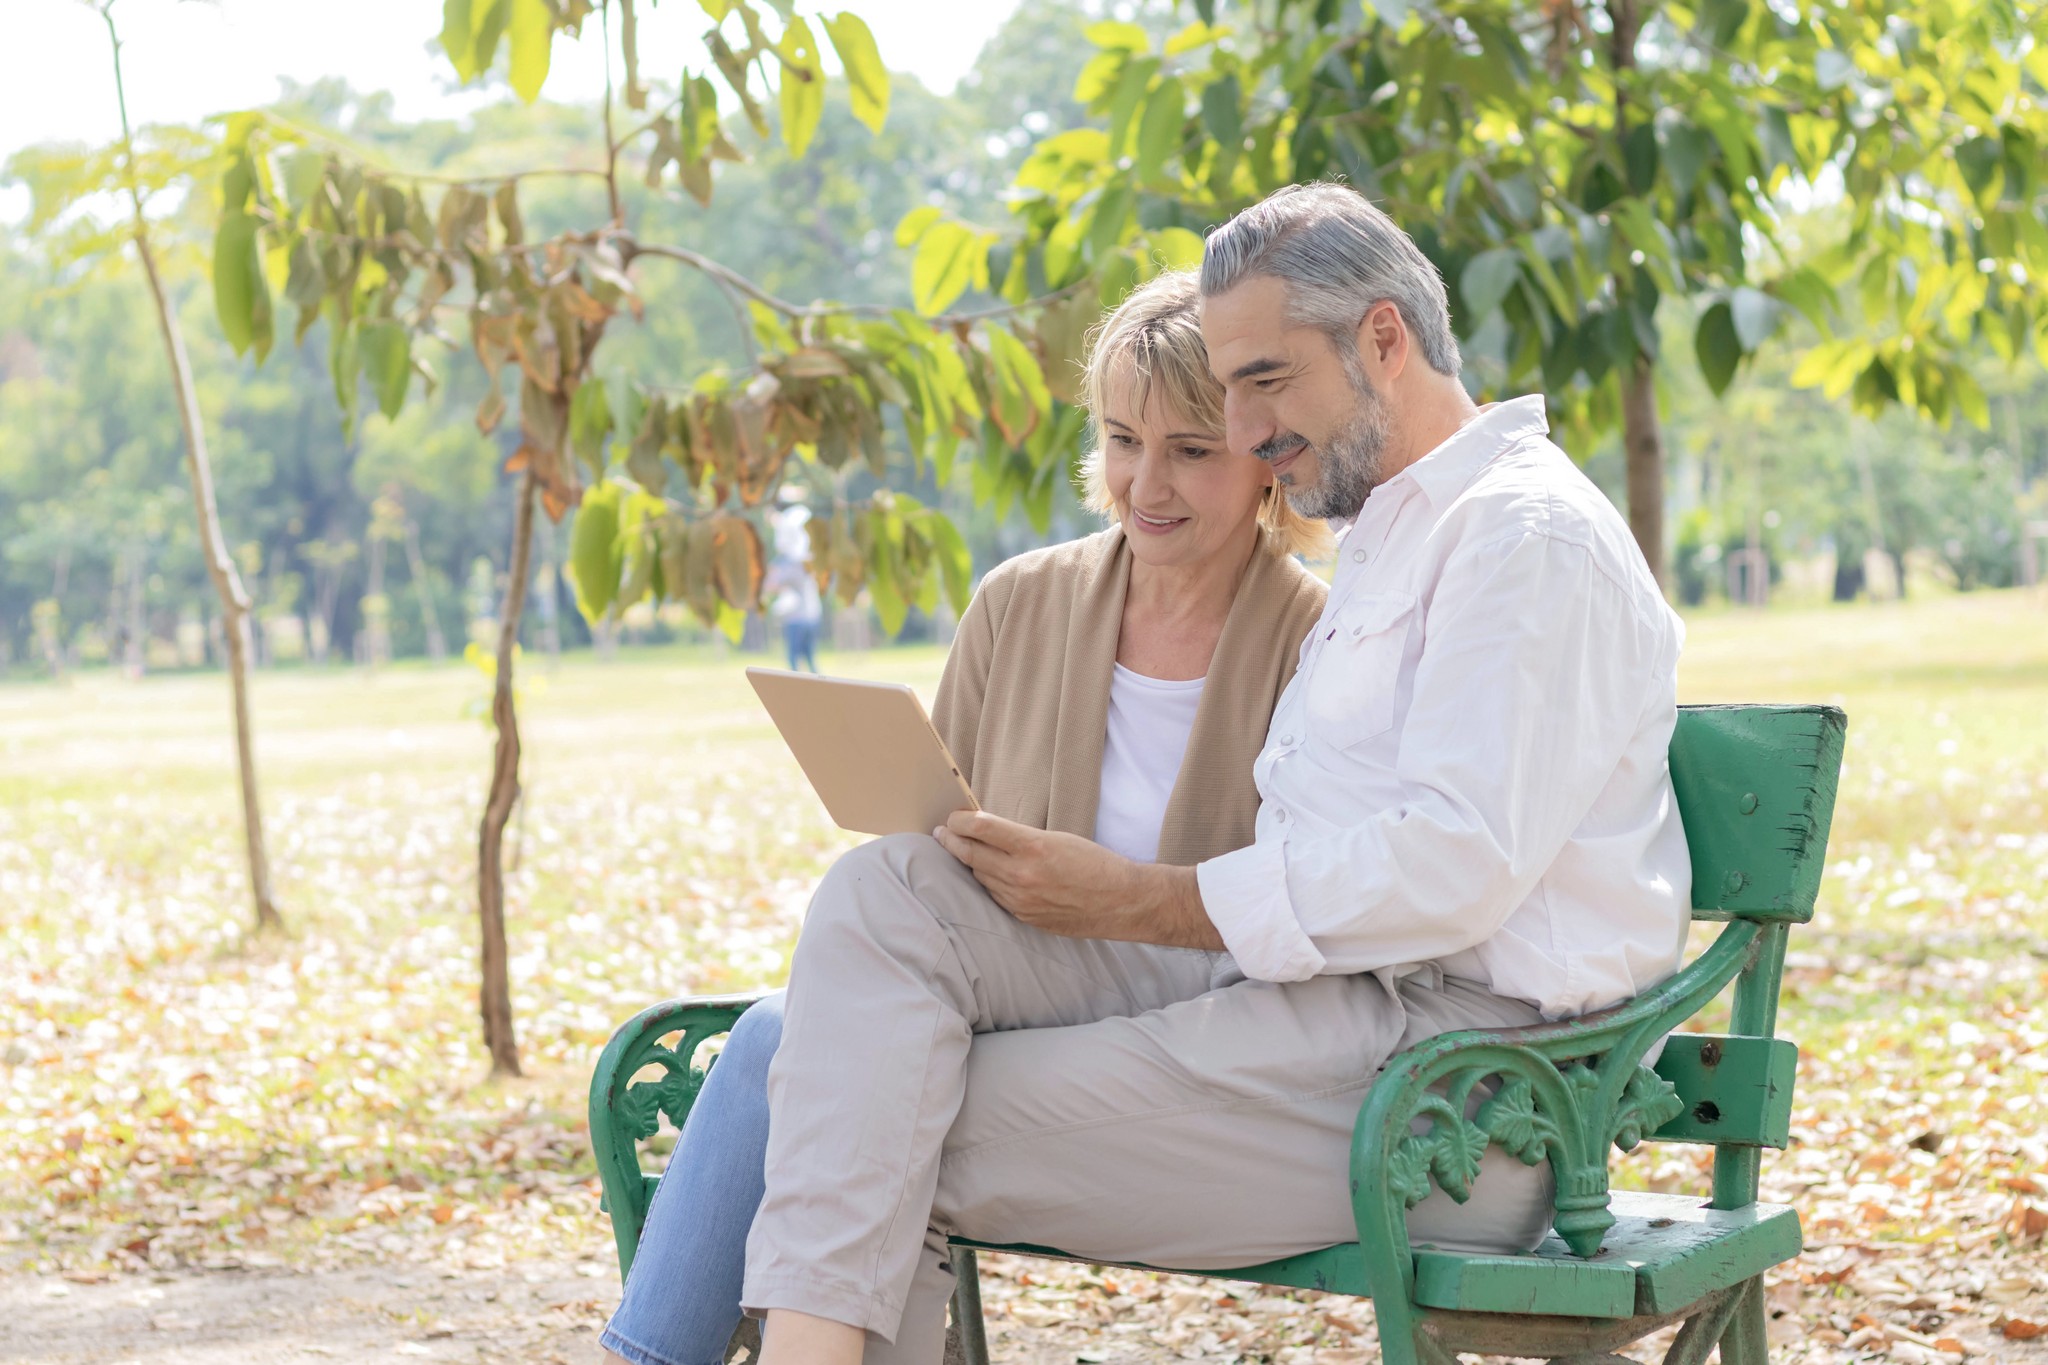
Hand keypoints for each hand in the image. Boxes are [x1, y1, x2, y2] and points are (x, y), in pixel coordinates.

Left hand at [932, 811, 1222, 949]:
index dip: (960, 820)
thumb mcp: (1058, 838)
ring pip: (980, 877)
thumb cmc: (1095, 863)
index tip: (954, 816)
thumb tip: (987, 831)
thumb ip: (1020, 837)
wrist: (1121, 902)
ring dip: (971, 863)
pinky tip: (989, 874)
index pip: (980, 827)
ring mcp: (1021, 900)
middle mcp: (1022, 875)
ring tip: (963, 851)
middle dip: (952, 841)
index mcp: (1032, 847)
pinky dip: (990, 883)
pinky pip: (996, 897)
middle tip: (942, 832)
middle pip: (971, 854)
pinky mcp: (1024, 918)